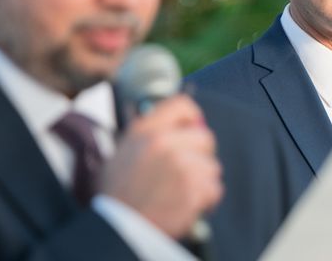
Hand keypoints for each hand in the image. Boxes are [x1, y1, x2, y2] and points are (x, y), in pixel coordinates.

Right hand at [100, 94, 223, 237]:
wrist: (117, 226)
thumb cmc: (118, 191)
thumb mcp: (124, 149)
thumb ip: (150, 133)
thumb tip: (182, 124)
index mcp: (146, 130)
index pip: (182, 105)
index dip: (193, 117)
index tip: (194, 127)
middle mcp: (165, 143)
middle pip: (205, 137)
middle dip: (201, 154)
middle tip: (189, 169)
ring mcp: (181, 166)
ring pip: (212, 166)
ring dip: (202, 180)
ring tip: (182, 191)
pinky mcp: (193, 191)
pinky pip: (214, 189)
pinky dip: (206, 199)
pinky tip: (188, 203)